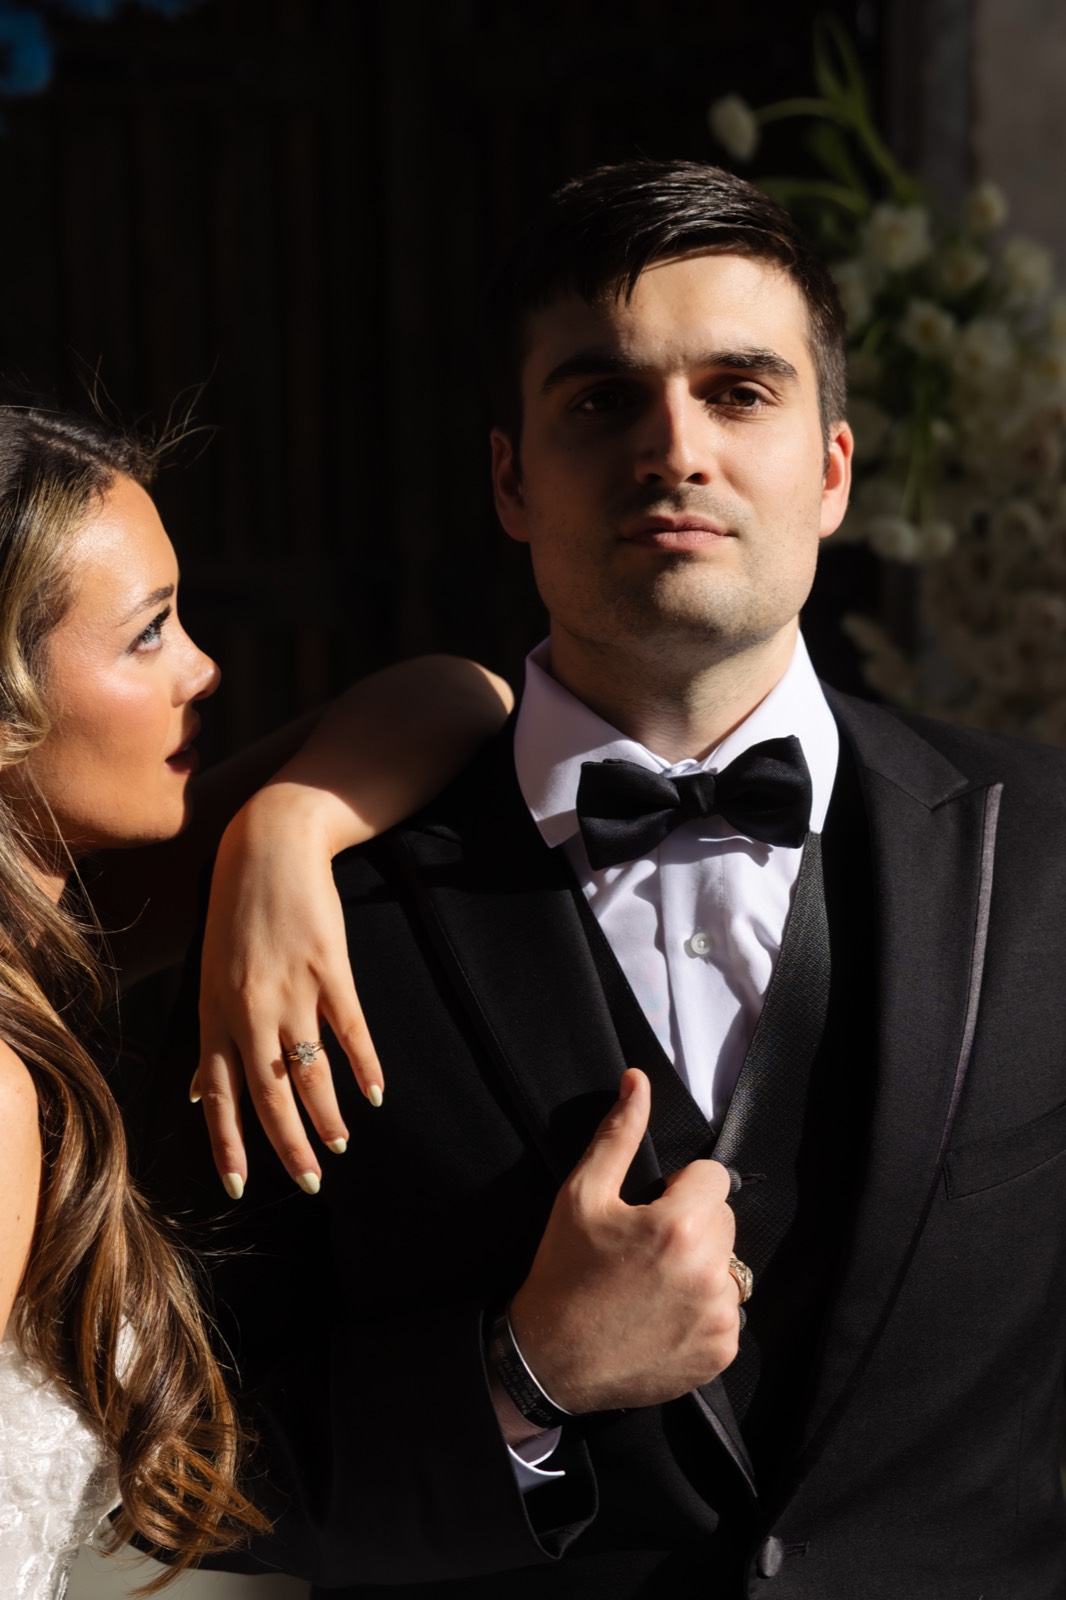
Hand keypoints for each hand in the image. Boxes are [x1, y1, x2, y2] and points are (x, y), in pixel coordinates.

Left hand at [192, 786, 382, 1197]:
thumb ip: (212, 1039)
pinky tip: (374, 1093)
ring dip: (327, 1115)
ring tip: (341, 1145)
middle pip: (268, 1096)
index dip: (228, 1145)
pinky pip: (349, 1031)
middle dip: (289, 1147)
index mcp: (215, 1015)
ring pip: (309, 1072)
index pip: (220, 1096)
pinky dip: (364, 1066)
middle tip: (310, 1183)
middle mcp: (249, 1011)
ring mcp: (291, 991)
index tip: (240, 1188)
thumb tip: (199, 1096)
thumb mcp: (211, 975)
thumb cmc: (237, 912)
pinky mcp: (329, 969)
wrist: (270, 847)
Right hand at [509, 1069, 739, 1413]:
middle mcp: (709, 1273)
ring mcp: (719, 1317)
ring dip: (702, 1266)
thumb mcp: (582, 1194)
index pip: (715, 1178)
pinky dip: (704, 1310)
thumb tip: (638, 1081)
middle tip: (647, 1246)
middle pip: (725, 1220)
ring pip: (730, 1266)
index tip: (650, 1209)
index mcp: (679, 1226)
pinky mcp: (720, 1352)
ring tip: (654, 1282)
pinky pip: (729, 1311)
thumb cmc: (564, 1271)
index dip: (680, 1187)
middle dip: (693, 1224)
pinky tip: (664, 1315)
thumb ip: (619, 1134)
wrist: (550, 1360)